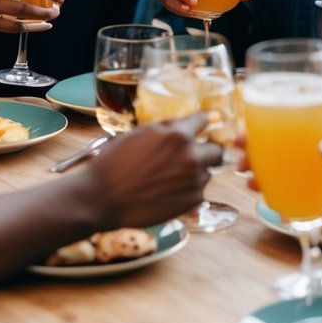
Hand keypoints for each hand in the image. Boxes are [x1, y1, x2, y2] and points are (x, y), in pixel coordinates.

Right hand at [84, 114, 221, 227]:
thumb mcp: (140, 133)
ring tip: (170, 176)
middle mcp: (191, 157)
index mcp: (178, 135)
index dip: (201, 122)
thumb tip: (185, 125)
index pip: (204, 120)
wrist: (103, 196)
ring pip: (207, 171)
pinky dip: (189, 189)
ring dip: (196, 171)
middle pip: (217, 149)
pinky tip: (168, 190)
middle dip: (207, 149)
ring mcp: (194, 181)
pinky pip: (199, 190)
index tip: (201, 125)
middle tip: (193, 153)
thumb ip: (167, 128)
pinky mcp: (192, 202)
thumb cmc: (116, 161)